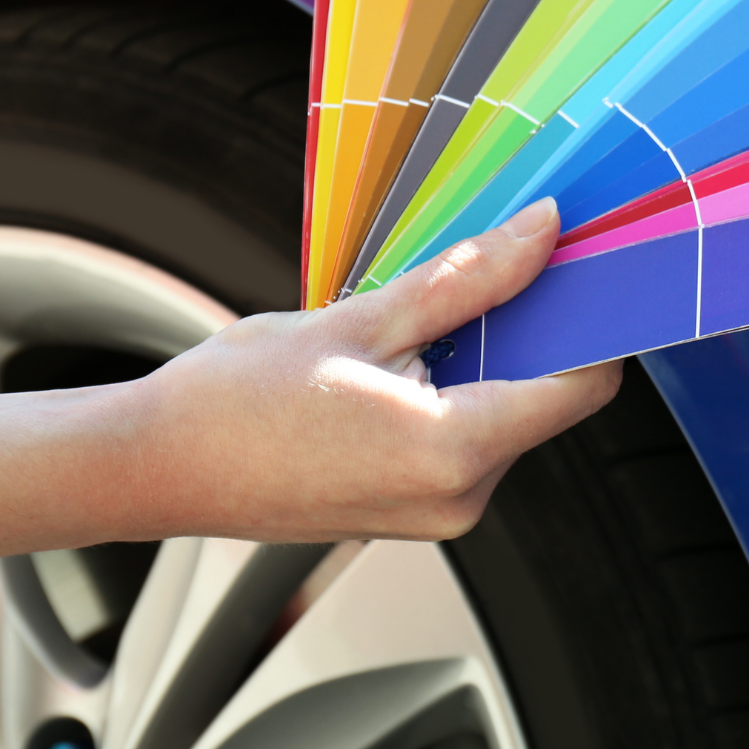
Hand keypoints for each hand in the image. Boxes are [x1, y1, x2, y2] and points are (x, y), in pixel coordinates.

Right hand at [130, 197, 620, 542]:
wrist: (153, 466)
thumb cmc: (238, 397)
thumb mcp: (361, 318)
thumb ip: (468, 279)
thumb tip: (542, 233)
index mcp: (454, 451)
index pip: (583, 386)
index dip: (594, 324)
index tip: (579, 272)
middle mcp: (460, 498)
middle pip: (547, 400)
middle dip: (529, 334)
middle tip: (484, 273)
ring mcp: (439, 514)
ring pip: (506, 418)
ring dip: (484, 363)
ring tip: (411, 326)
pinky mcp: (415, 514)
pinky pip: (466, 443)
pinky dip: (454, 394)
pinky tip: (398, 364)